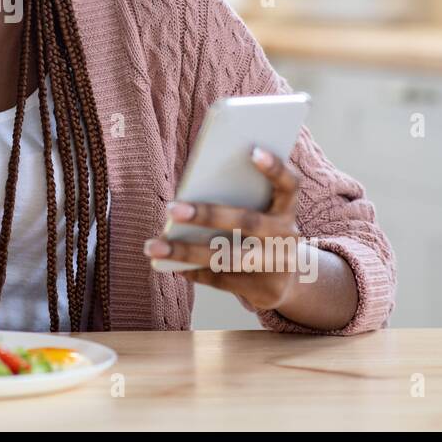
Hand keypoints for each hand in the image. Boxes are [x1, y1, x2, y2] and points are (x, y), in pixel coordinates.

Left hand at [144, 146, 303, 311]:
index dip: (275, 168)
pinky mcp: (267, 292)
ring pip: (228, 257)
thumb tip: (184, 202)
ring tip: (152, 246)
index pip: (289, 185)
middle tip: (170, 208)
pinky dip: (194, 271)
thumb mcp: (258, 214)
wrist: (287, 281)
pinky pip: (222, 279)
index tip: (252, 150)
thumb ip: (236, 201)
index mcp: (287, 209)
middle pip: (247, 222)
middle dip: (207, 214)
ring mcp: (279, 266)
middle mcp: (288, 235)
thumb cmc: (259, 233)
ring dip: (186, 252)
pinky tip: (169, 265)